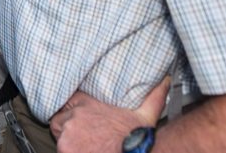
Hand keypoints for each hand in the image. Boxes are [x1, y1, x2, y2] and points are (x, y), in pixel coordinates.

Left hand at [48, 77, 169, 152]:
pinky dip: (69, 151)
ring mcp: (68, 132)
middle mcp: (75, 115)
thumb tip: (166, 80)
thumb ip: (153, 95)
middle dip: (69, 129)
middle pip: (60, 120)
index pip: (66, 102)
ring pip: (59, 135)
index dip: (71, 113)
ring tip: (83, 147)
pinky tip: (82, 151)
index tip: (79, 120)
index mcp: (87, 103)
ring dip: (68, 141)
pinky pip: (60, 148)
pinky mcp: (65, 147)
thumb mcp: (146, 113)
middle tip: (84, 138)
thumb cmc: (136, 138)